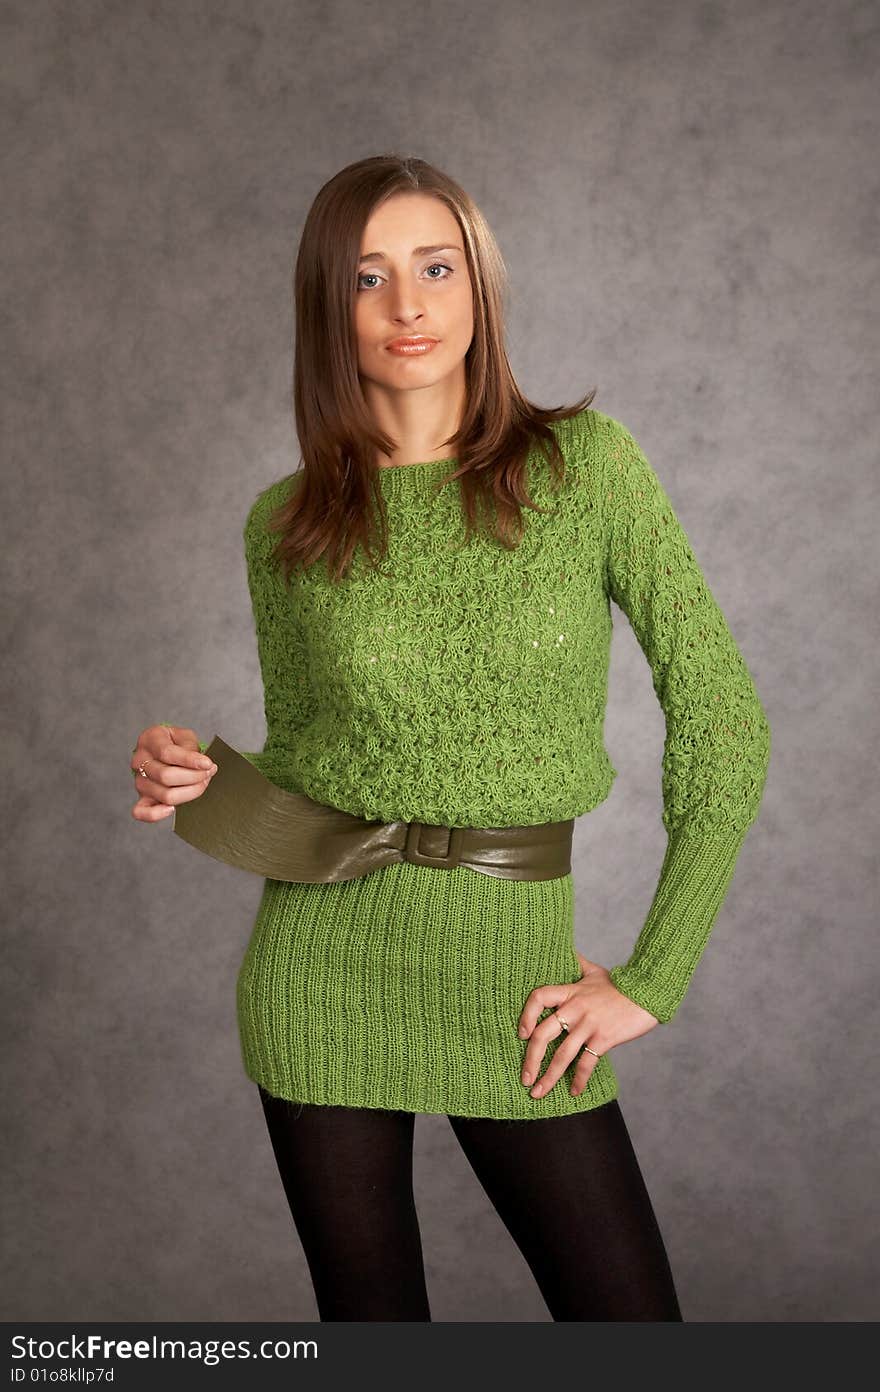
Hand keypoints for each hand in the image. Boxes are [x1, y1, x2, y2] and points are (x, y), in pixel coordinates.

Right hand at [130, 724, 216, 822]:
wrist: (165, 750)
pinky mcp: (141, 798)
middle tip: (208, 773)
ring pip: (164, 795)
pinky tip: (173, 809)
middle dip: (194, 777)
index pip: (167, 753)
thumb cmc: (176, 743)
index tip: (208, 764)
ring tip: (201, 783)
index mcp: (149, 740)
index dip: (190, 760)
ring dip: (189, 792)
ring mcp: (139, 781)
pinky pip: (142, 812)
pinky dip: (157, 814)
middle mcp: (139, 761)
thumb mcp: (185, 736)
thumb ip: (191, 749)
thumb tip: (204, 766)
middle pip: (166, 776)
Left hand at [517, 951, 658, 1099]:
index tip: (521, 1035)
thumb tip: (566, 950)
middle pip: (542, 1034)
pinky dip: (578, 1080)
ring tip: (538, 1093)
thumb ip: (577, 964)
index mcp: (570, 991)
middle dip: (530, 1060)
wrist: (649, 992)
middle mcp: (575, 1008)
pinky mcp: (604, 1038)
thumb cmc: (621, 984)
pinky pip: (586, 1063)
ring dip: (548, 1077)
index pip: (538, 997)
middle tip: (524, 1078)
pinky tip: (574, 1092)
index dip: (525, 1015)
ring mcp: (589, 1024)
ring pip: (561, 1055)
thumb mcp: (595, 971)